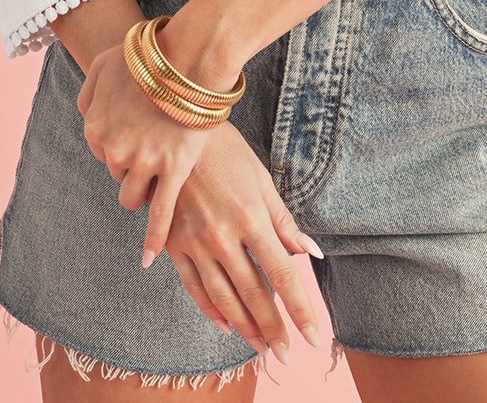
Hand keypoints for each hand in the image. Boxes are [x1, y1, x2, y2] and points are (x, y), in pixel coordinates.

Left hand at [76, 41, 210, 266]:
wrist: (186, 55)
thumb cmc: (147, 56)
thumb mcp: (103, 64)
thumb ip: (88, 93)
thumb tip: (87, 115)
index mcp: (95, 127)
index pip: (101, 152)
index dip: (120, 143)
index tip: (136, 133)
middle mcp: (115, 150)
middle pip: (117, 173)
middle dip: (132, 163)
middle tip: (153, 141)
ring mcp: (145, 162)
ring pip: (135, 195)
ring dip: (144, 187)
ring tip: (161, 170)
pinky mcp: (174, 169)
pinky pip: (161, 212)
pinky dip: (154, 237)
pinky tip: (148, 258)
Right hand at [165, 121, 322, 365]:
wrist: (176, 130)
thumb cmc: (227, 152)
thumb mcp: (261, 180)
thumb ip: (284, 221)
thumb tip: (312, 253)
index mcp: (251, 218)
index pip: (282, 276)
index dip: (299, 309)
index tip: (314, 335)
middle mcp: (223, 237)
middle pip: (254, 295)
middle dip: (273, 330)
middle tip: (287, 356)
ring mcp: (195, 243)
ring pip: (223, 299)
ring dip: (245, 328)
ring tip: (260, 349)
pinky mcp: (173, 244)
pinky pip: (193, 287)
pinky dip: (210, 310)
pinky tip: (225, 325)